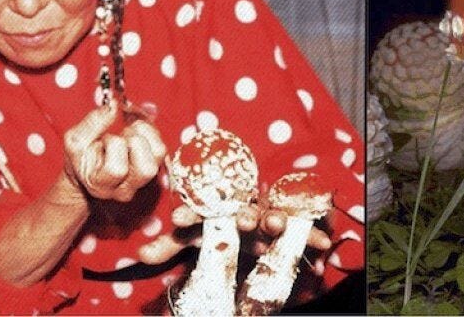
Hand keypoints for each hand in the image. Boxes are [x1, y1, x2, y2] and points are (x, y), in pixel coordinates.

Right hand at [62, 104, 166, 201]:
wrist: (88, 169)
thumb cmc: (81, 156)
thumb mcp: (75, 140)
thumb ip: (92, 123)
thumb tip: (113, 106)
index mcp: (102, 185)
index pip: (117, 170)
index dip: (113, 145)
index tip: (103, 138)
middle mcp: (126, 188)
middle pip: (146, 169)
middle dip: (134, 141)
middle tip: (120, 135)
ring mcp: (143, 180)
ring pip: (159, 154)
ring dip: (145, 134)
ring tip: (129, 131)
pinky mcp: (154, 167)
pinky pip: (162, 148)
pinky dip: (151, 132)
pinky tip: (136, 131)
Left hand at [137, 204, 332, 263]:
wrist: (252, 211)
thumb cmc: (220, 225)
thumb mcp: (193, 239)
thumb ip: (170, 246)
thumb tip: (140, 255)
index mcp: (215, 210)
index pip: (200, 212)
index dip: (189, 217)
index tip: (177, 220)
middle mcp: (242, 208)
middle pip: (241, 210)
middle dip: (241, 214)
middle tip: (239, 219)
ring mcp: (266, 214)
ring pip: (271, 215)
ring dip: (274, 218)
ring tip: (276, 222)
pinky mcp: (289, 223)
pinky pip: (301, 229)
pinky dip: (312, 236)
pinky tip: (323, 243)